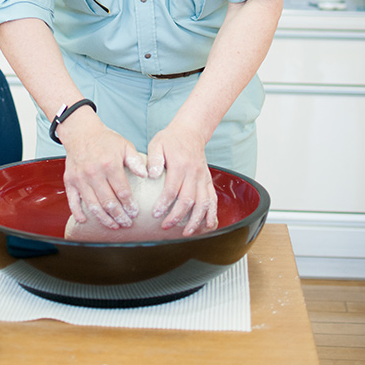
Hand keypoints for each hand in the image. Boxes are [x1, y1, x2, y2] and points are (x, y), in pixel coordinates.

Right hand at [60, 114, 147, 229]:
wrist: (81, 132)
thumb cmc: (105, 139)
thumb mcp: (125, 145)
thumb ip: (135, 160)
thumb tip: (146, 175)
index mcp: (109, 164)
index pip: (122, 191)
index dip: (129, 205)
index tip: (135, 213)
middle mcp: (94, 173)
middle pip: (108, 202)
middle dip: (119, 216)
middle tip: (127, 223)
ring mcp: (80, 178)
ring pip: (93, 205)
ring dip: (104, 219)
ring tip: (113, 225)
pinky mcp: (69, 181)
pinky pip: (73, 201)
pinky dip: (78, 213)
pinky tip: (85, 221)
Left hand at [147, 122, 217, 236]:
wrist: (191, 131)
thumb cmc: (171, 139)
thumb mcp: (157, 143)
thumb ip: (154, 159)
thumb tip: (151, 174)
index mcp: (180, 165)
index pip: (172, 189)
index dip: (164, 204)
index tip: (155, 214)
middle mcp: (193, 173)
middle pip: (188, 200)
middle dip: (177, 216)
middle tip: (166, 226)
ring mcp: (203, 177)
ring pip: (203, 203)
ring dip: (196, 220)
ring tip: (187, 233)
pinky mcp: (208, 180)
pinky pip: (213, 199)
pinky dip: (212, 213)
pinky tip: (209, 226)